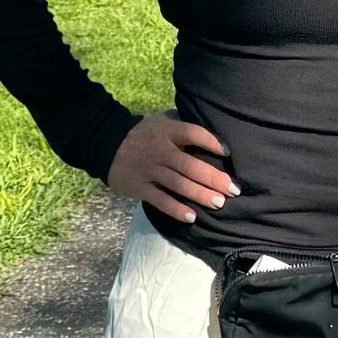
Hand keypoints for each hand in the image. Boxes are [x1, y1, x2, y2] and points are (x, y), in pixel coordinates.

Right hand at [105, 109, 239, 222]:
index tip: (227, 152)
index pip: (192, 133)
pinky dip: (176, 209)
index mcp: (167, 131)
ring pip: (179, 185)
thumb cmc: (141, 132)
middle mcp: (160, 151)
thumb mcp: (161, 121)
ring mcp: (149, 170)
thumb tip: (211, 133)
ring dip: (200, 195)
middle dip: (214, 178)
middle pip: (190, 165)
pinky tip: (192, 217)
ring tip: (219, 203)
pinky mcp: (139, 187)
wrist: (104, 143)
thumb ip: (182, 125)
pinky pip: (160, 200)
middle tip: (233, 189)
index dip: (211, 142)